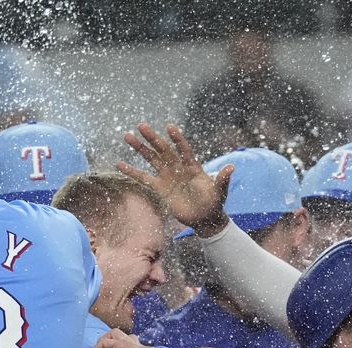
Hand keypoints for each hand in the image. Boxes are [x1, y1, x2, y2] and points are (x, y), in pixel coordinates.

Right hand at [116, 123, 234, 236]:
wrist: (205, 218)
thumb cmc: (214, 203)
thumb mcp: (220, 192)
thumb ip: (222, 179)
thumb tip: (232, 167)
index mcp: (193, 167)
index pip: (184, 150)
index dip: (178, 139)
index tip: (170, 127)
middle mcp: (178, 168)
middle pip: (163, 150)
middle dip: (153, 138)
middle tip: (141, 125)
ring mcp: (167, 177)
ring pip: (151, 159)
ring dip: (140, 148)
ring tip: (127, 136)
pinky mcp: (160, 188)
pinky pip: (143, 178)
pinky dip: (131, 171)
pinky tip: (119, 163)